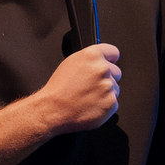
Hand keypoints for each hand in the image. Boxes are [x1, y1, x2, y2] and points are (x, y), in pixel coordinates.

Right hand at [0, 44, 121, 164]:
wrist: (48, 112)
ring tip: (83, 100)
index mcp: (91, 55)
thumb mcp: (67, 66)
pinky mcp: (109, 105)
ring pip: (115, 90)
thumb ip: (86, 61)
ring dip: (103, 95)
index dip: (107, 60)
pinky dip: (103, 109)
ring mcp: (107, 88)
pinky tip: (86, 110)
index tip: (102, 66)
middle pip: (116, 72)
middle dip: (105, 80)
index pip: (113, 51)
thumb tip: (102, 59)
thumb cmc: (52, 90)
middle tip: (86, 89)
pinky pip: (113, 106)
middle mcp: (101, 69)